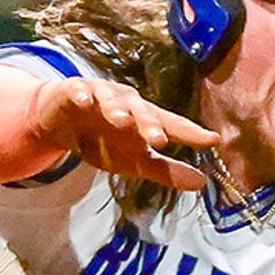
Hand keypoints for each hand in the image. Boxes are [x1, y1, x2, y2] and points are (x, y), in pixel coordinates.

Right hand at [40, 74, 214, 191]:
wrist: (61, 124)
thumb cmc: (104, 140)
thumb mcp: (135, 161)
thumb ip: (166, 170)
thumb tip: (201, 183)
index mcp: (145, 120)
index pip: (172, 126)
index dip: (192, 133)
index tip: (213, 140)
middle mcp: (127, 103)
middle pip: (142, 112)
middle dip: (150, 124)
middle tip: (159, 140)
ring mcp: (101, 95)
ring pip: (112, 100)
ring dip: (117, 109)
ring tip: (122, 122)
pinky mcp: (74, 92)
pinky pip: (79, 91)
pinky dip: (82, 95)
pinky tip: (85, 101)